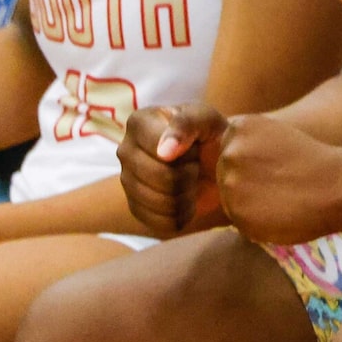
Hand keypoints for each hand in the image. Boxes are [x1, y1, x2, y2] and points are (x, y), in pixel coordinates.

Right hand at [119, 103, 227, 237]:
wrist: (216, 160)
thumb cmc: (211, 134)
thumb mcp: (207, 119)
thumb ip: (187, 124)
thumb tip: (163, 153)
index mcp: (139, 122)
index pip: (160, 151)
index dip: (187, 155)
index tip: (196, 148)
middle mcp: (125, 150)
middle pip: (158, 177)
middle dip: (188, 176)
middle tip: (196, 168)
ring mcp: (126, 180)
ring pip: (157, 202)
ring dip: (185, 197)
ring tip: (192, 183)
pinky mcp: (134, 206)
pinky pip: (156, 222)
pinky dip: (179, 216)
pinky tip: (187, 202)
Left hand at [215, 115, 341, 246]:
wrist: (339, 187)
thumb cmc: (312, 161)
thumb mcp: (273, 134)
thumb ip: (243, 144)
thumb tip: (213, 165)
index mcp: (239, 127)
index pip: (226, 150)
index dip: (251, 161)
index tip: (275, 164)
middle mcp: (230, 152)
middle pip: (225, 174)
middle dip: (246, 182)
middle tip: (280, 182)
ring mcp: (231, 185)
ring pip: (230, 199)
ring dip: (250, 203)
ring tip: (282, 197)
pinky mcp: (237, 214)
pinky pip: (239, 220)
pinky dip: (257, 221)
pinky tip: (281, 212)